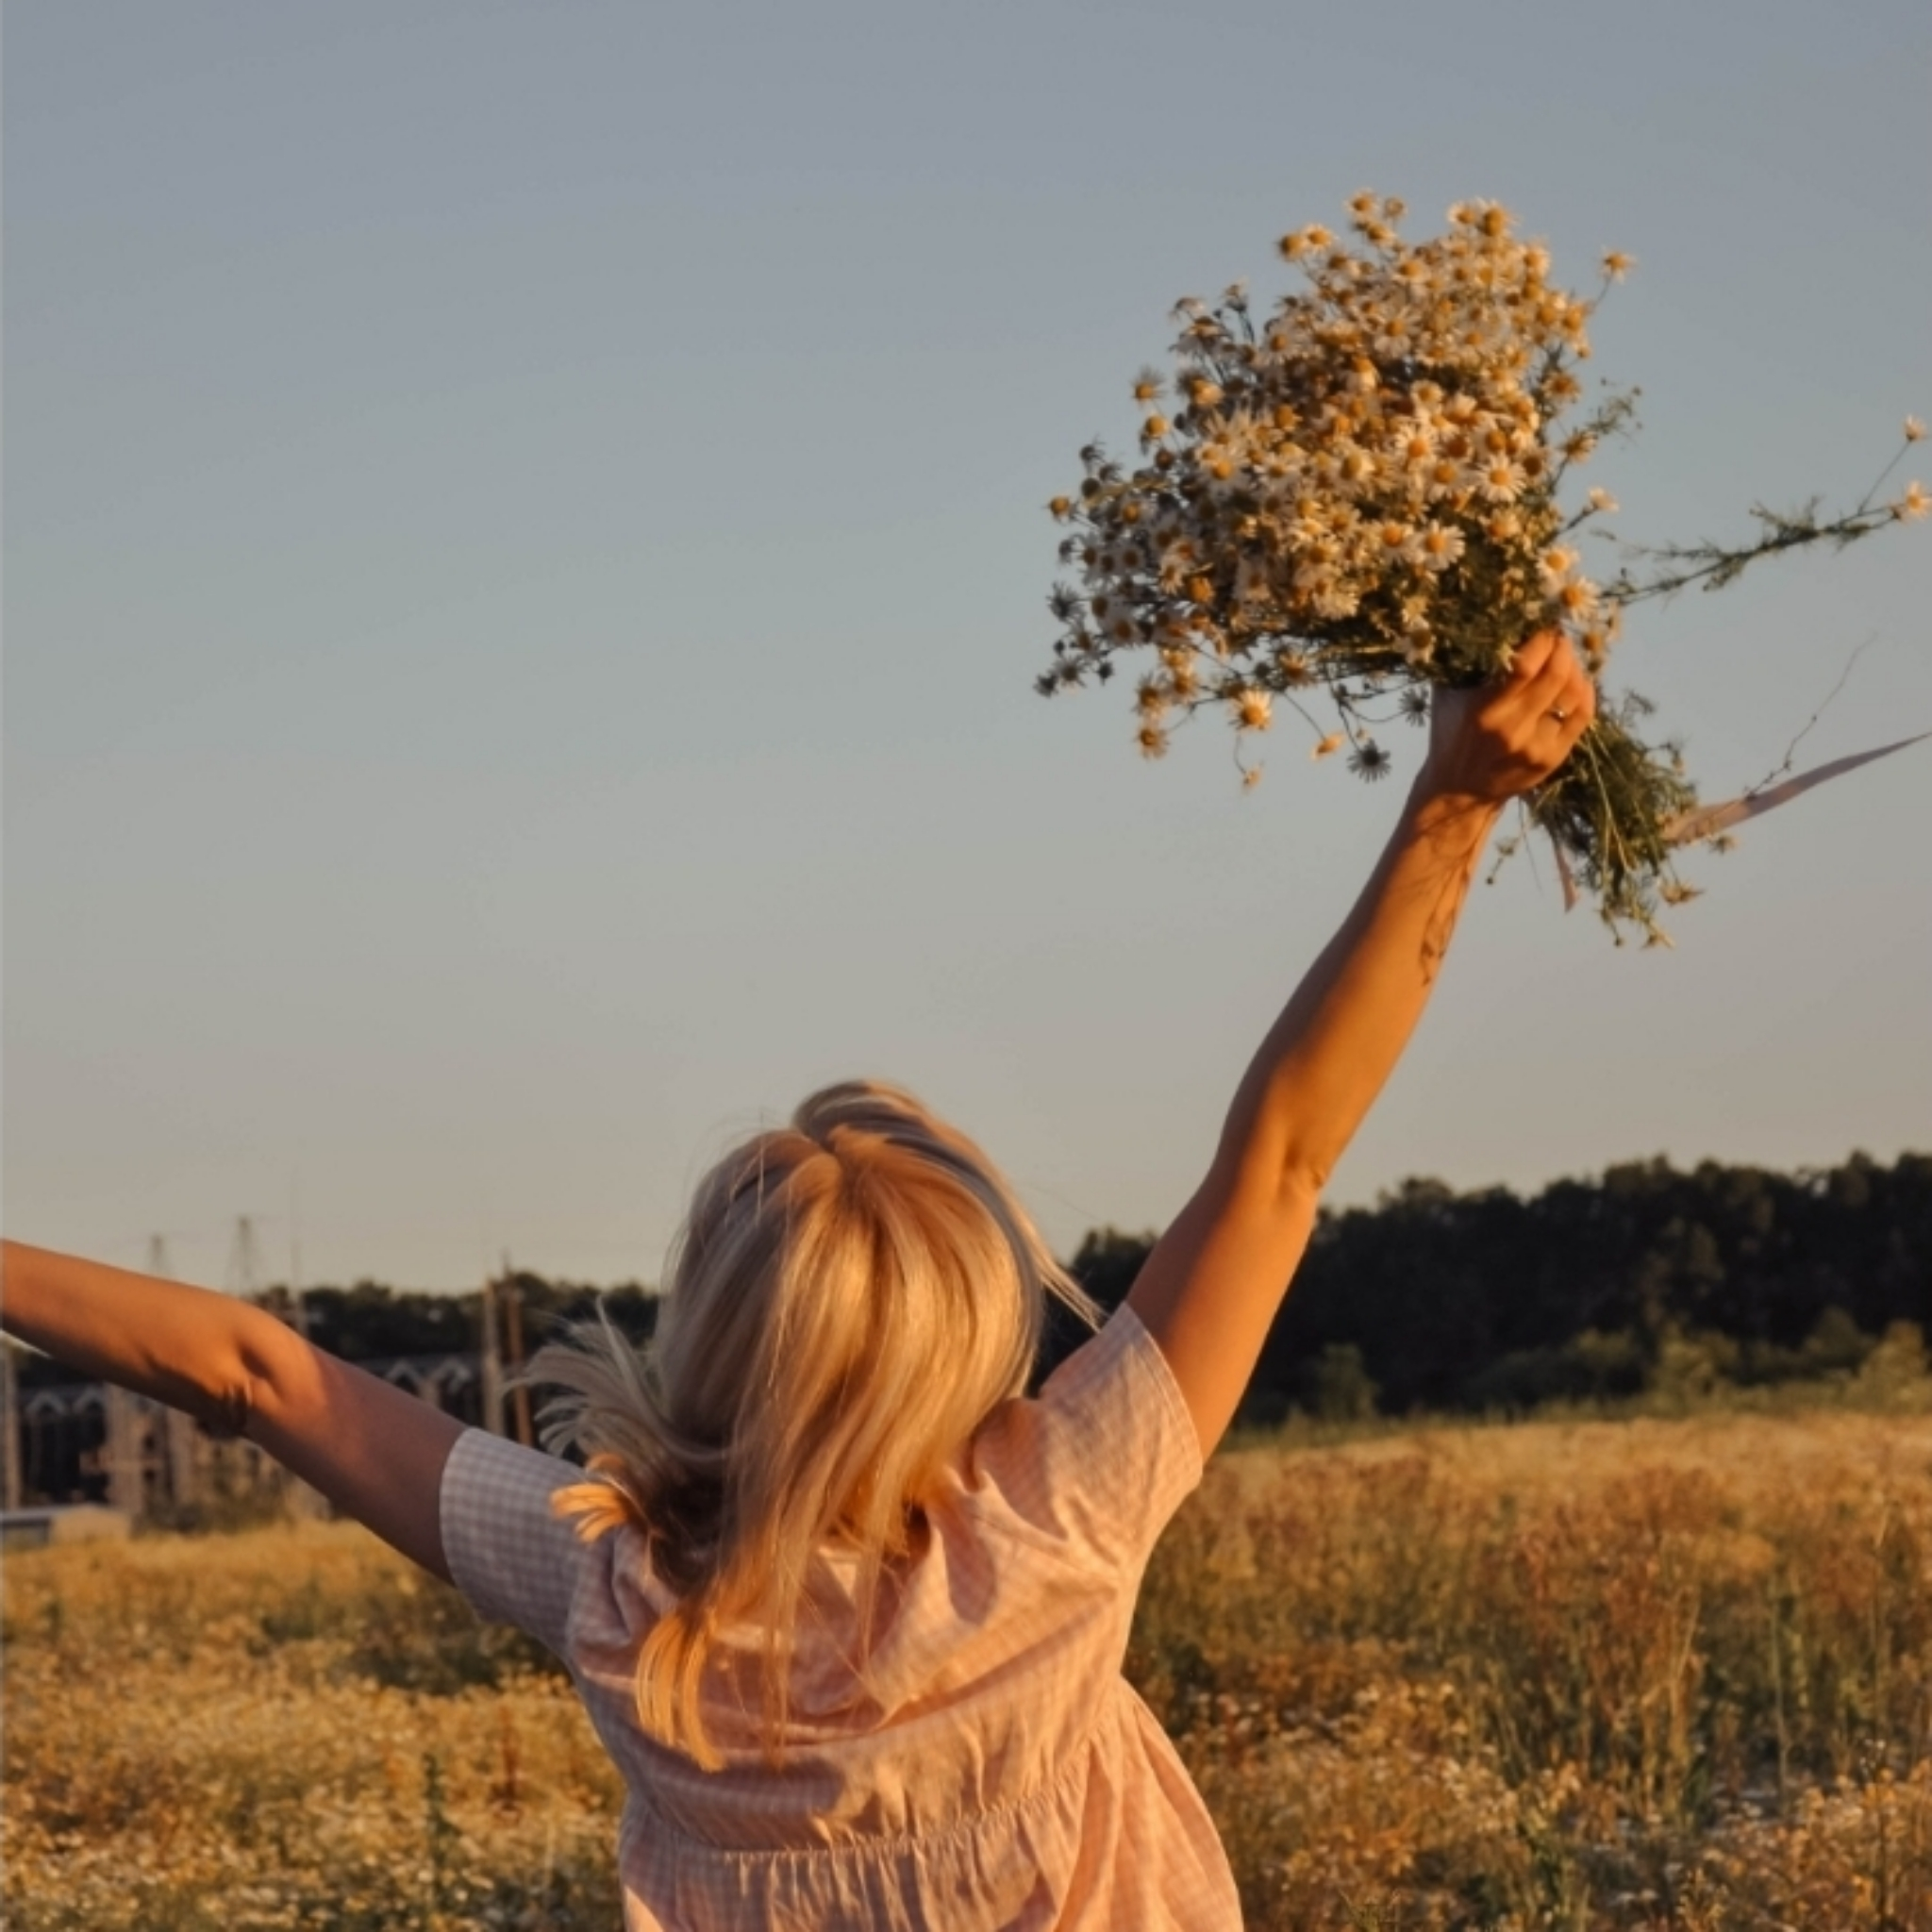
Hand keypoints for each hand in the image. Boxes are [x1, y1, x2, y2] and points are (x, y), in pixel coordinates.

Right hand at [1416, 631, 1596, 808]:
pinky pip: (1582, 716)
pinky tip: (1577, 681)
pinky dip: (1585, 692)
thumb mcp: (1445, 699)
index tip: (1543, 626)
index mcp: (1484, 711)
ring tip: (1565, 658)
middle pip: (1555, 675)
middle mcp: (1513, 729)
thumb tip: (1477, 619)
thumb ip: (1459, 663)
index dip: (1541, 640)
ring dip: (1575, 668)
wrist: (1458, 792)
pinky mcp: (1553, 758)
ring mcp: (1537, 746)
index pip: (1524, 666)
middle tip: (1558, 638)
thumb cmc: (1450, 736)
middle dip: (1562, 648)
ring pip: (1573, 694)